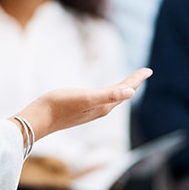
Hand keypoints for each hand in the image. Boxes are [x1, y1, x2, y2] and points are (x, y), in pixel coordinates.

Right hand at [14, 68, 150, 140]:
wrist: (39, 119)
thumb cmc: (60, 105)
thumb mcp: (85, 97)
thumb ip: (108, 95)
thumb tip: (131, 92)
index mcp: (104, 106)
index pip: (125, 90)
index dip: (136, 79)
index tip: (148, 70)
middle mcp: (100, 110)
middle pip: (121, 94)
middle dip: (132, 84)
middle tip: (143, 73)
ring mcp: (90, 111)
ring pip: (112, 99)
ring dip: (121, 89)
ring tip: (128, 84)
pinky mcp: (80, 110)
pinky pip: (101, 101)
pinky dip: (108, 94)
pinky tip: (103, 94)